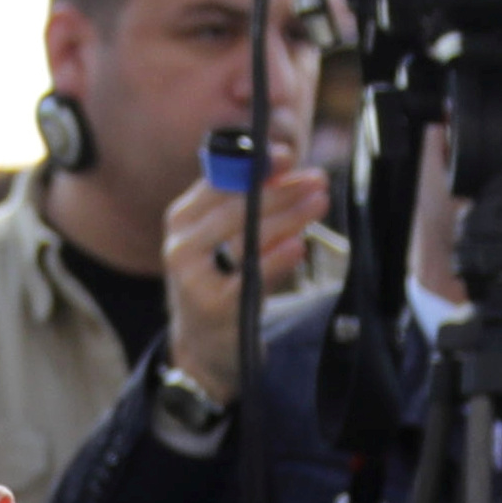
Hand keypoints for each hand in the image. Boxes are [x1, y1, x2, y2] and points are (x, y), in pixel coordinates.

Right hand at [162, 159, 330, 407]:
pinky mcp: (216, 308)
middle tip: (317, 180)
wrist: (204, 347)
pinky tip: (300, 245)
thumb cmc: (220, 282)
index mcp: (182, 218)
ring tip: (319, 203)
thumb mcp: (220, 241)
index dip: (254, 165)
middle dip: (281, 190)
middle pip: (236, 207)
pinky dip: (278, 259)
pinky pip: (252, 277)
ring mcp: (195, 278)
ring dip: (288, 217)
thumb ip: (244, 204)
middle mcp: (181, 245)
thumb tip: (286, 165)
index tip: (286, 155)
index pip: (219, 181)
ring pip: (247, 238)